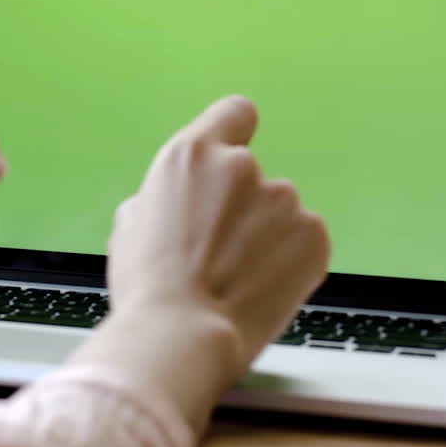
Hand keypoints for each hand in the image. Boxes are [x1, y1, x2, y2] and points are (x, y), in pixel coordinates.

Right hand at [110, 94, 329, 367]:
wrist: (181, 333)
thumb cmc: (147, 285)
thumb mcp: (131, 224)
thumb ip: (166, 198)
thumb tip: (178, 207)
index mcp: (192, 155)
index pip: (235, 112)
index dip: (234, 133)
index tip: (231, 158)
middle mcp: (242, 166)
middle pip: (251, 176)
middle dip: (242, 208)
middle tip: (220, 252)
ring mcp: (284, 199)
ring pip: (279, 213)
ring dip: (267, 237)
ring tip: (240, 278)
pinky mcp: (314, 235)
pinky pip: (304, 241)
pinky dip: (291, 261)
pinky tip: (264, 288)